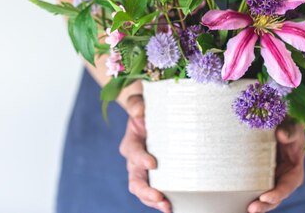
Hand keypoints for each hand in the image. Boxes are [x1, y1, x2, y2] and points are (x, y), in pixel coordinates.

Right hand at [119, 94, 171, 212]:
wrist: (154, 117)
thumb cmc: (148, 109)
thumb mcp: (140, 102)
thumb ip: (136, 103)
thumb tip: (139, 111)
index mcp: (131, 143)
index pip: (133, 152)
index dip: (141, 159)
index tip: (153, 164)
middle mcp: (135, 161)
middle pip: (135, 179)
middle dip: (145, 190)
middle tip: (158, 196)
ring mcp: (145, 172)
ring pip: (143, 191)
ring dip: (153, 200)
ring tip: (167, 207)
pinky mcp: (156, 177)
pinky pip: (156, 192)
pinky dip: (161, 201)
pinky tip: (173, 207)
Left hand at [247, 119, 304, 212]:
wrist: (280, 127)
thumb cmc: (290, 129)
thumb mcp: (294, 128)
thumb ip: (290, 132)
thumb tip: (281, 135)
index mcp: (294, 171)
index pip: (288, 186)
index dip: (278, 193)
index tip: (266, 196)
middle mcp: (283, 178)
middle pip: (275, 196)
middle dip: (265, 204)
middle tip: (252, 208)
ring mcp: (271, 178)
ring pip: (264, 194)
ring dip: (255, 202)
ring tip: (246, 208)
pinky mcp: (259, 175)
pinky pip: (253, 184)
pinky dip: (246, 191)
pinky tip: (236, 196)